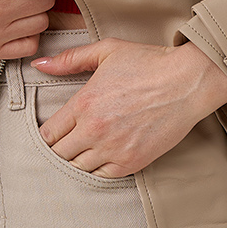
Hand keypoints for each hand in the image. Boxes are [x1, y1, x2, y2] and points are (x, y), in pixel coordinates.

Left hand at [29, 37, 226, 175]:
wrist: (188, 81)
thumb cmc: (149, 63)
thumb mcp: (106, 51)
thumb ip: (70, 59)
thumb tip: (38, 65)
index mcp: (84, 103)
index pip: (47, 134)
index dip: (46, 134)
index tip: (53, 130)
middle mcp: (94, 130)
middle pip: (59, 154)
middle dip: (59, 148)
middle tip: (67, 141)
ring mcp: (113, 149)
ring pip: (78, 168)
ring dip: (77, 160)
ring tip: (84, 149)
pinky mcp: (132, 162)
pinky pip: (101, 177)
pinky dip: (97, 169)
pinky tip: (101, 157)